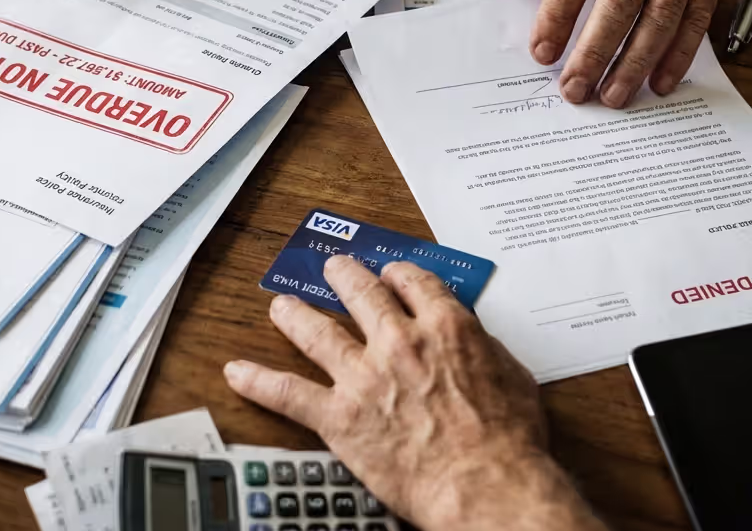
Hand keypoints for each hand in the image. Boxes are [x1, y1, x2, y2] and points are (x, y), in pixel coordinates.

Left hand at [224, 256, 604, 530]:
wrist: (485, 484)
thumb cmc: (508, 441)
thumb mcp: (513, 377)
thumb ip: (485, 349)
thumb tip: (474, 341)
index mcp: (445, 327)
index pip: (413, 282)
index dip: (398, 274)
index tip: (391, 274)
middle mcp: (398, 341)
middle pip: (361, 293)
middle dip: (344, 276)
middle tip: (333, 268)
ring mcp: (364, 377)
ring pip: (317, 332)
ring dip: (295, 314)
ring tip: (281, 305)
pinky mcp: (340, 417)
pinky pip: (288, 393)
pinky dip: (258, 381)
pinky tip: (238, 372)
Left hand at [496, 0, 751, 107]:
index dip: (558, 15)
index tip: (541, 52)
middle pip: (621, 0)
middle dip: (596, 50)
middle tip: (574, 89)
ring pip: (661, 15)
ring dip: (636, 61)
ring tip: (613, 95)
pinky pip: (697, 17)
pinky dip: (678, 53)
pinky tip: (659, 82)